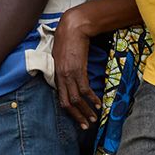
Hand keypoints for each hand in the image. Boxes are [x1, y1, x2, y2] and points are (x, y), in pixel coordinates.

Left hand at [52, 10, 98, 129]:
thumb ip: (64, 69)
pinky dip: (92, 99)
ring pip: (76, 99)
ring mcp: (69, 74)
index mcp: (56, 75)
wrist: (73, 27)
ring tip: (94, 119)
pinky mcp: (78, 70)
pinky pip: (85, 89)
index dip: (70, 112)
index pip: (61, 99)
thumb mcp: (61, 57)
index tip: (77, 119)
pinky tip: (98, 104)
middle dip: (77, 116)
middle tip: (85, 126)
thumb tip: (70, 78)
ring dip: (86, 111)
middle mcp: (61, 77)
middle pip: (67, 103)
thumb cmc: (67, 39)